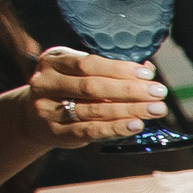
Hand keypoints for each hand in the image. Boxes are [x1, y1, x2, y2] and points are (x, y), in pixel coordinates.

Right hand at [18, 49, 169, 146]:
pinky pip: (90, 130)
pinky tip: (136, 125)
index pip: (88, 63)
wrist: (33, 116)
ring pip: (93, 110)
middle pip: (92, 86)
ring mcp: (48, 109)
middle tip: (159, 93)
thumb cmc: (67, 88)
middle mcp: (46, 83)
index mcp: (53, 61)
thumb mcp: (79, 71)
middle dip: (130, 90)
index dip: (120, 69)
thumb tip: (146, 68)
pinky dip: (116, 128)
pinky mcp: (56, 132)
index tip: (147, 74)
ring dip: (129, 110)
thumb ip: (108, 69)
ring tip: (155, 109)